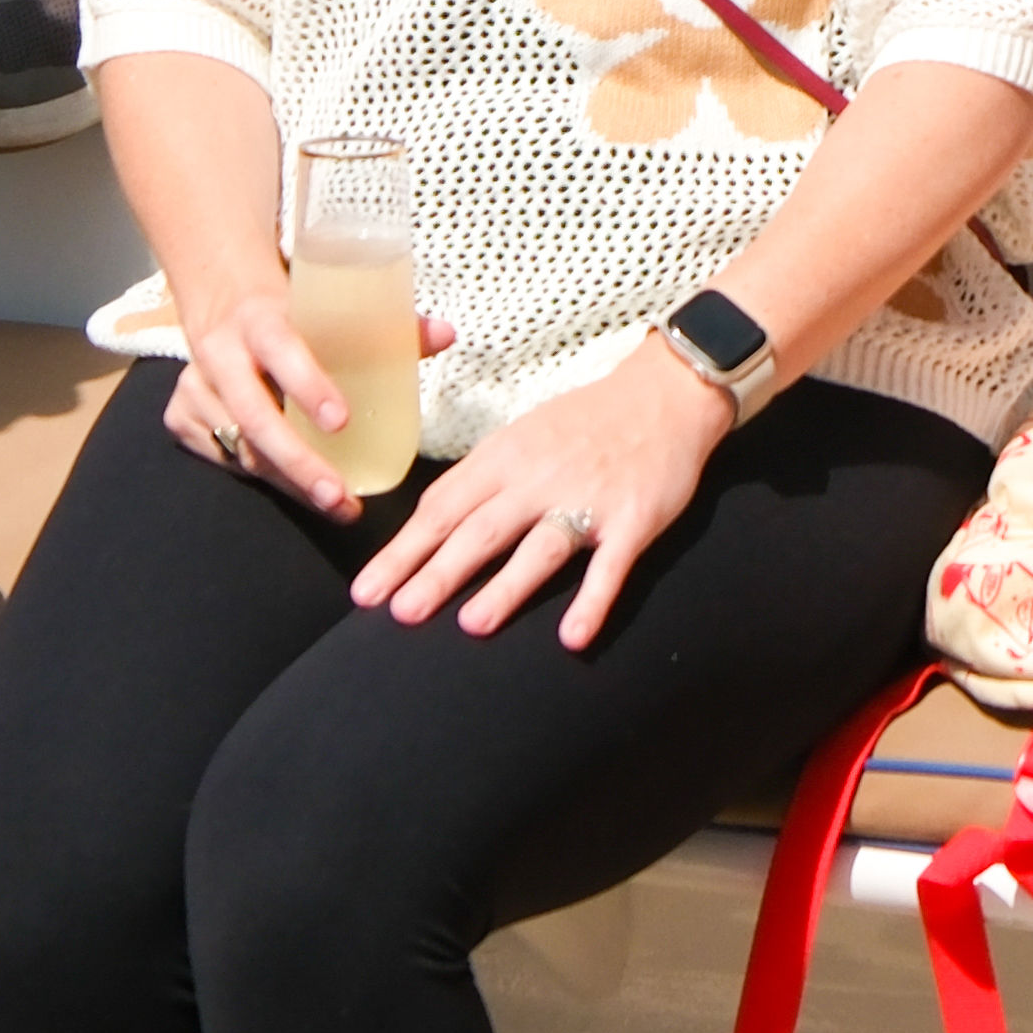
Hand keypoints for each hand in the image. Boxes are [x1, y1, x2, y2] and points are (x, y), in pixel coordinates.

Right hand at [161, 264, 385, 514]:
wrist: (220, 298)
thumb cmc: (292, 310)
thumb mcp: (328, 306)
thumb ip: (388, 326)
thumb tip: (448, 334)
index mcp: (260, 317)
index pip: (282, 350)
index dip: (309, 385)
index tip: (342, 422)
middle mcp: (219, 353)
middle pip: (256, 418)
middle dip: (301, 464)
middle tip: (341, 498)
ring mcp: (194, 388)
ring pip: (242, 449)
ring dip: (289, 482)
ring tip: (337, 505)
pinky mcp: (180, 416)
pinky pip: (223, 459)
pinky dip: (261, 476)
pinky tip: (294, 488)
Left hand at [355, 341, 728, 645]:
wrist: (665, 395)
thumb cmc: (583, 422)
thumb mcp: (520, 436)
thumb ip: (479, 481)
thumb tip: (428, 529)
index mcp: (503, 457)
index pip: (442, 507)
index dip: (403, 550)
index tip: (367, 590)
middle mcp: (538, 477)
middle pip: (480, 529)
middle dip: (437, 572)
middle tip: (400, 612)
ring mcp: (588, 499)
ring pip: (540, 547)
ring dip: (507, 586)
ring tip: (473, 624)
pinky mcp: (634, 520)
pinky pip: (611, 566)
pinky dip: (593, 601)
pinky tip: (573, 637)